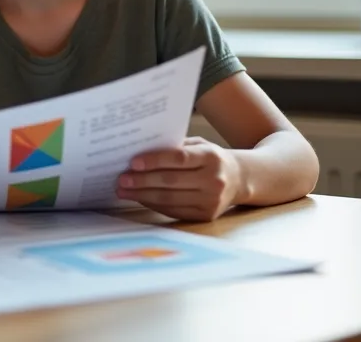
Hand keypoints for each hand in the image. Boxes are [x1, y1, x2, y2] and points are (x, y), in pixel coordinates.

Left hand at [116, 137, 242, 221]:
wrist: (238, 179)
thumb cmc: (210, 158)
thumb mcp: (198, 145)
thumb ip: (175, 147)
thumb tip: (139, 150)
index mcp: (211, 157)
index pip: (179, 159)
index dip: (154, 161)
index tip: (133, 162)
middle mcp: (214, 180)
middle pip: (171, 181)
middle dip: (142, 181)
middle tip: (121, 179)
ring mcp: (211, 200)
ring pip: (169, 199)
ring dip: (142, 195)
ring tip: (123, 190)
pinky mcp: (205, 215)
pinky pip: (173, 210)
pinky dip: (153, 204)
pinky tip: (139, 198)